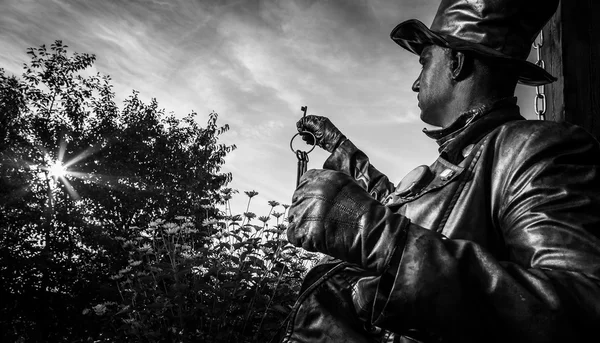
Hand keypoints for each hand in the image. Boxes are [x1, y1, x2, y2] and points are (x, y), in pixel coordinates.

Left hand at [287, 169, 407, 271]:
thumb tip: (313, 192)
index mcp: (322, 177)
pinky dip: (303, 241)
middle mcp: (311, 190)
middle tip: (322, 222)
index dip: (309, 197)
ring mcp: (306, 210)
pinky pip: (293, 236)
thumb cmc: (365, 212)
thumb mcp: (347, 186)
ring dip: (305, 226)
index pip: (303, 183)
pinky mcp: (304, 229)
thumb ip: (327, 185)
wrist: (372, 231)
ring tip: (324, 231)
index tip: (317, 206)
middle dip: (306, 212)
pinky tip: (319, 240)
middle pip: (297, 201)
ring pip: (294, 218)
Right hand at [296, 115, 345, 152]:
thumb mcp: (317, 125)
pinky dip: (309, 140)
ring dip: (305, 135)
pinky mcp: (318, 139)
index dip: (302, 122)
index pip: (308, 119)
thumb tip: (301, 121)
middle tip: (302, 132)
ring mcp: (318, 133)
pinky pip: (310, 139)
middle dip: (303, 129)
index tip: (298, 126)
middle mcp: (318, 126)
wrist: (334, 144)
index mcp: (319, 120)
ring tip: (306, 137)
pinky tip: (309, 141)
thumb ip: (308, 122)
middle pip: (307, 126)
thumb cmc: (329, 133)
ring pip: (308, 133)